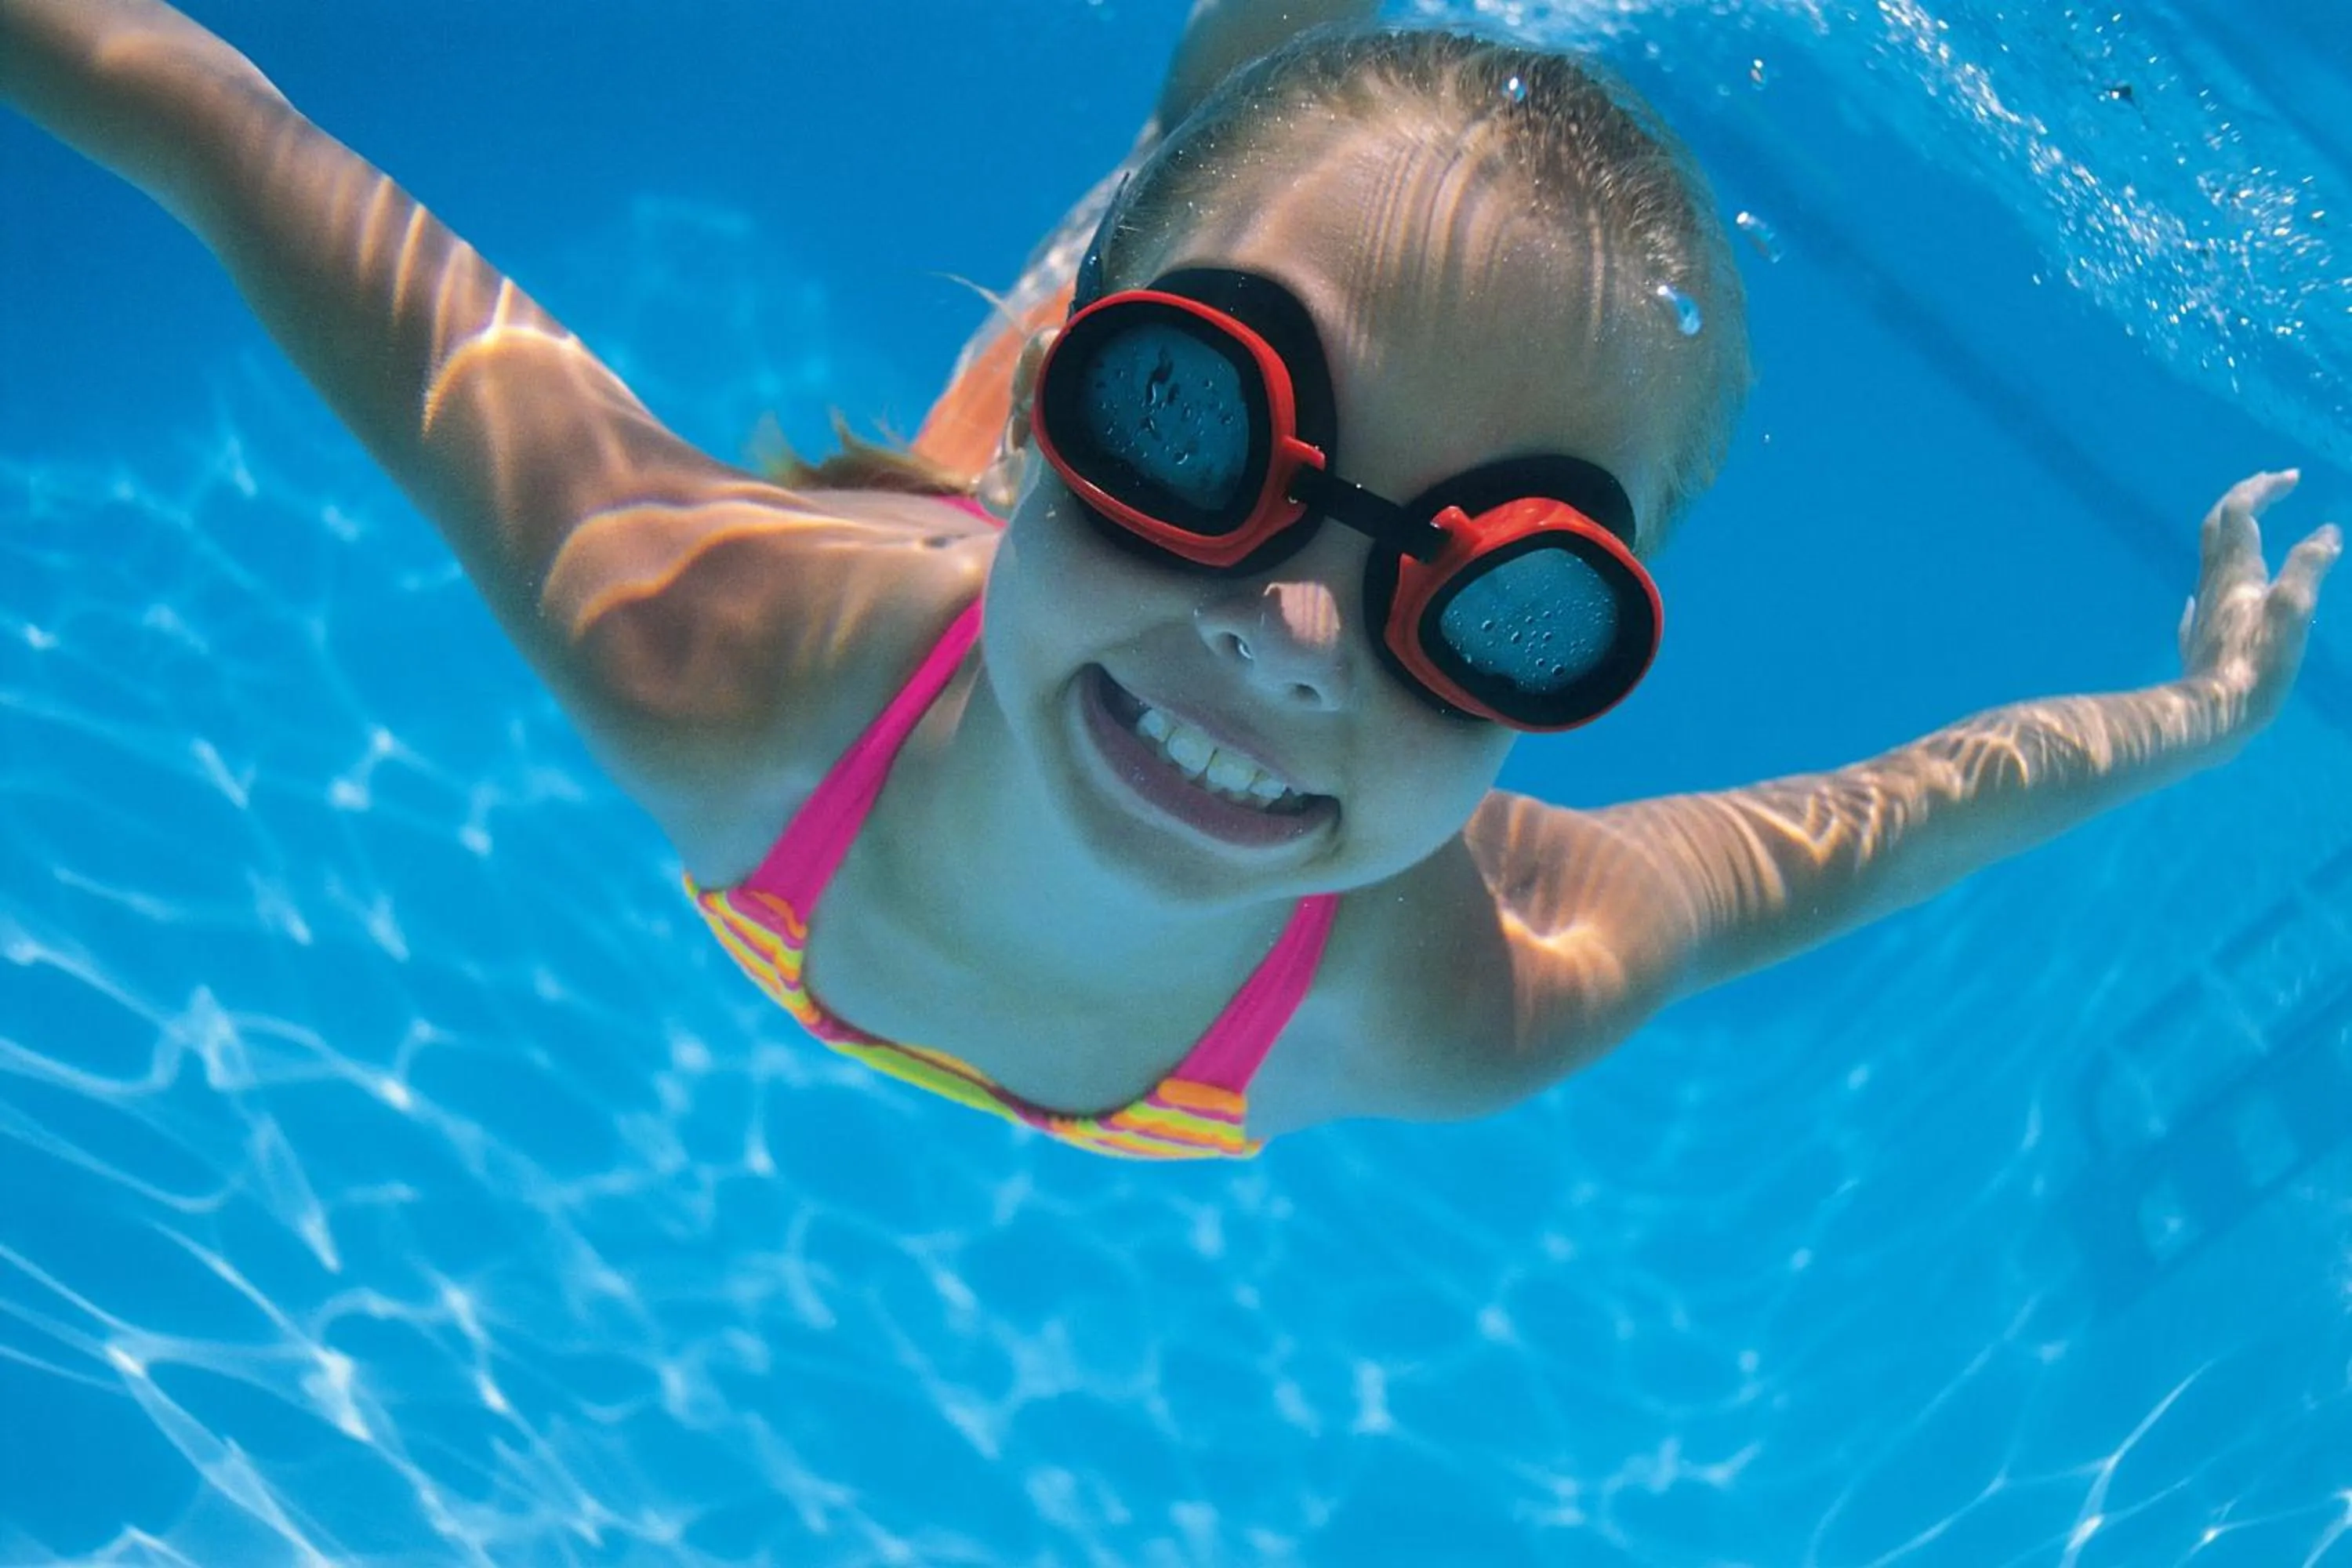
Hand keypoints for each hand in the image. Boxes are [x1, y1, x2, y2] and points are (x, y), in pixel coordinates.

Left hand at [2178, 469, 2340, 736]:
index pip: (2240, 513)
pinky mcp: (2200, 640)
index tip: (2290, 476)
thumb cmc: (2256, 664)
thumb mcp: (2293, 610)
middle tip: (2269, 485)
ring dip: (2233, 536)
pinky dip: (2217, 581)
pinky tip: (2211, 594)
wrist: (2212, 716)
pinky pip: (2205, 599)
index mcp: (2235, 573)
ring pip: (2211, 560)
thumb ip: (2308, 567)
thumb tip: (2327, 532)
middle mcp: (2213, 585)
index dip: (2263, 488)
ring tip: (2252, 531)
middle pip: (2218, 528)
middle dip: (2244, 499)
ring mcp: (2203, 613)